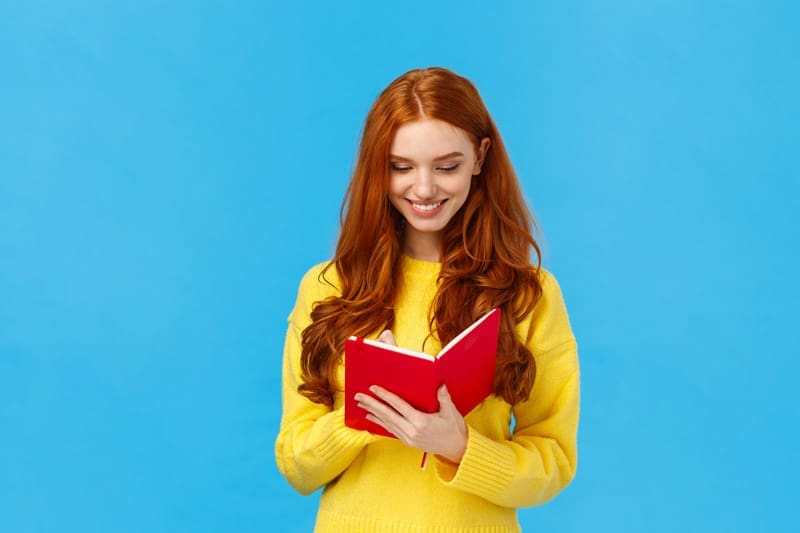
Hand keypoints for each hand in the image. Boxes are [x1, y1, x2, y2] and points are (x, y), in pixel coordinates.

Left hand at [355, 330, 467, 462]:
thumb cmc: (455, 429)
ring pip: (386, 423)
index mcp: (421, 422)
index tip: (373, 388)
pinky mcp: (407, 441)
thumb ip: (443, 397)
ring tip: (360, 404)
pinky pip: (390, 430)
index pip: (399, 406)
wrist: (457, 450)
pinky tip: (371, 418)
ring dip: (372, 413)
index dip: (385, 396)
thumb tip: (438, 384)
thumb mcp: (451, 411)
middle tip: (358, 396)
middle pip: (387, 415)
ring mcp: (408, 438)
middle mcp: (412, 431)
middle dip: (372, 404)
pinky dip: (379, 423)